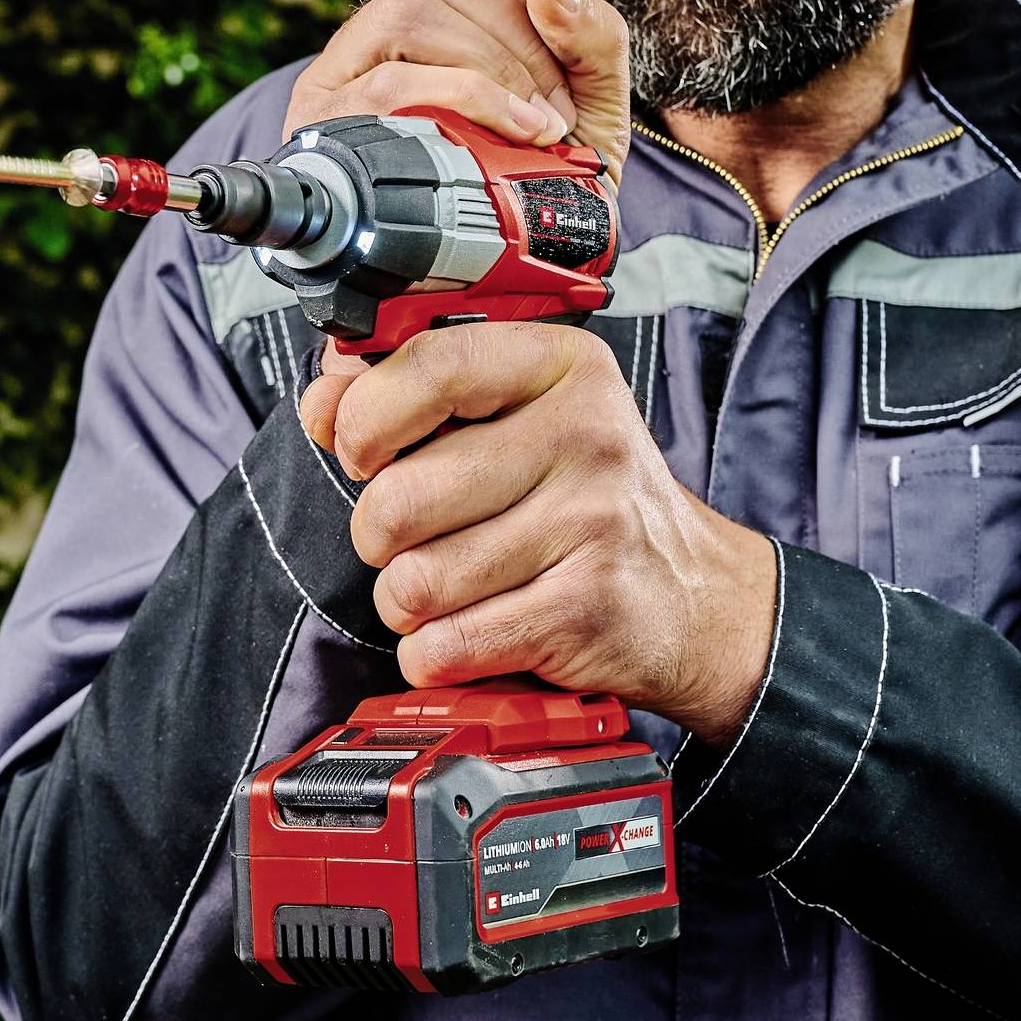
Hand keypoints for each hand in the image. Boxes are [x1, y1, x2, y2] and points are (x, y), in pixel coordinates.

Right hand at [284, 0, 632, 184]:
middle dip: (519, 44)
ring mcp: (348, 68)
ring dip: (490, 70)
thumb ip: (593, 33)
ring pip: (409, 12)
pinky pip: (390, 82)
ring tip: (531, 132)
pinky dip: (466, 100)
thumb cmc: (538, 186)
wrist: (500, 280)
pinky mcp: (326, 119)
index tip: (564, 74)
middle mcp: (391, 24)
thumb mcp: (593, 108)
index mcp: (453, 7)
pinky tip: (510, 137)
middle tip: (554, 116)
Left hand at [299, 323, 775, 744]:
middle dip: (380, 535)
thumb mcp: (521, 417)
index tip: (358, 449)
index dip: (365, 417)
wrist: (694, 597)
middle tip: (415, 537)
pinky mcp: (583, 610)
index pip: (430, 366)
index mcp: (562, 368)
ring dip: (408, 602)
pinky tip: (469, 633)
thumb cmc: (587, 499)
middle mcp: (585, 436)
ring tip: (450, 588)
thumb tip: (326, 393)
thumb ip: (417, 392)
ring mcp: (590, 524)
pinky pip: (446, 645)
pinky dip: (435, 654)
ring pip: (414, 582)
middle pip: (400, 497)